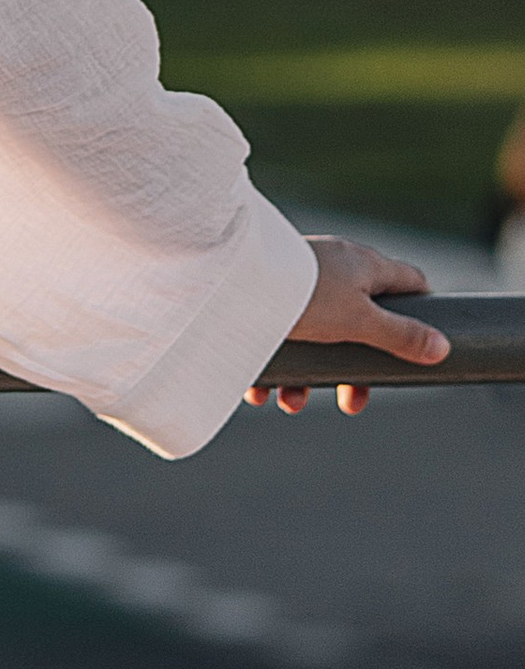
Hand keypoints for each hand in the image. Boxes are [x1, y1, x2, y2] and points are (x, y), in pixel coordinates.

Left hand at [247, 235, 446, 419]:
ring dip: (306, 375)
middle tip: (348, 402)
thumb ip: (400, 336)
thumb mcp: (358, 321)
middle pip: (360, 324)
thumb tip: (442, 347)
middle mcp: (332, 270)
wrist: (227, 275)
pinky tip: (257, 389)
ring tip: (289, 401)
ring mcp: (297, 282)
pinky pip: (276, 334)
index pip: (409, 282)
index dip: (421, 313)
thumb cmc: (301, 293)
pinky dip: (272, 364)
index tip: (423, 346)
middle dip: (353, 369)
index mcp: (364, 266)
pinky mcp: (264, 294)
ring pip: (315, 336)